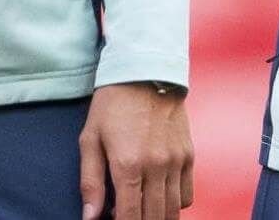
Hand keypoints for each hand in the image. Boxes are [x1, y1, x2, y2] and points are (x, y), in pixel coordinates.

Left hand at [80, 82, 193, 219]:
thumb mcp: (90, 138)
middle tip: (127, 215)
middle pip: (154, 217)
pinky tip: (159, 198)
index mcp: (127, 164)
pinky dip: (176, 205)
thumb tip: (90, 217)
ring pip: (173, 210)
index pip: (130, 217)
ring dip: (158, 217)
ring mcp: (175, 162)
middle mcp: (155, 167)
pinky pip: (187, 194)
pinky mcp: (188, 155)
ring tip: (143, 211)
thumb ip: (90, 181)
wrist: (145, 72)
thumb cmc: (112, 105)